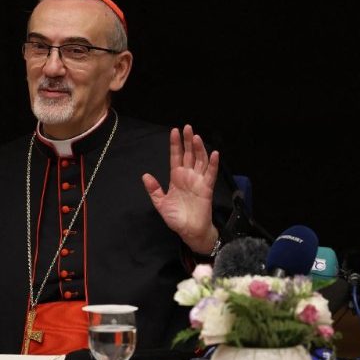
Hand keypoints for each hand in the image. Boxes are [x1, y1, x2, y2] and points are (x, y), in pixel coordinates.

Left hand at [142, 125, 219, 254]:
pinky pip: (211, 174)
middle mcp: (188, 176)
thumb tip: (145, 175)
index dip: (175, 144)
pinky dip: (213, 164)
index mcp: (176, 177)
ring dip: (199, 149)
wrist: (189, 232)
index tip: (174, 131)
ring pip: (200, 160)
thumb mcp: (161, 204)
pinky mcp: (207, 188)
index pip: (176, 157)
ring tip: (197, 137)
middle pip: (189, 154)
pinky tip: (214, 154)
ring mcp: (199, 181)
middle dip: (188, 141)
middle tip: (187, 127)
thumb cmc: (176, 218)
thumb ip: (154, 190)